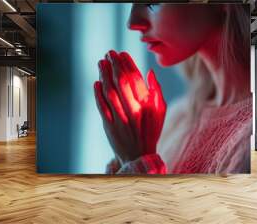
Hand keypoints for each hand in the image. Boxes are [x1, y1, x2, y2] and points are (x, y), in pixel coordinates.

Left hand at [94, 50, 165, 164]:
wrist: (139, 156)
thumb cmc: (150, 132)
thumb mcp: (160, 113)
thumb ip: (157, 93)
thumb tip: (149, 72)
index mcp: (147, 106)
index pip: (135, 79)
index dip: (127, 64)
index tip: (122, 54)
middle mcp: (133, 111)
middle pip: (121, 83)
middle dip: (114, 65)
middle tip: (109, 53)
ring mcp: (120, 119)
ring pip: (109, 92)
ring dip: (104, 75)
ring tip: (101, 62)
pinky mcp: (109, 126)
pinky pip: (101, 107)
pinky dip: (98, 94)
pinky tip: (96, 82)